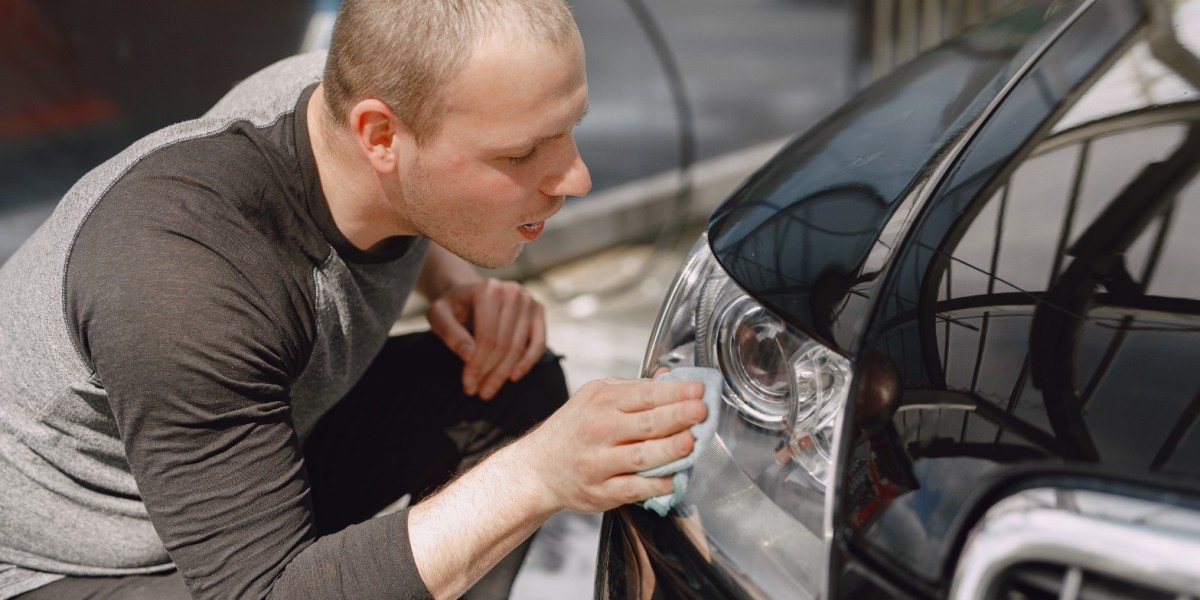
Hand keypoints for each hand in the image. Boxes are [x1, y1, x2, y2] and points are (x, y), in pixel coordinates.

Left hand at [426, 278, 544, 399]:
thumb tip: (469, 355)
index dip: (477, 365)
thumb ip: (449, 333)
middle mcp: (512, 292)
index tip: (468, 386)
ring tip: (489, 390)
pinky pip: (539, 343)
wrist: (469, 294)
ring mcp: (528, 300)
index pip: (486, 337)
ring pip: (519, 347)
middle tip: (479, 393)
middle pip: (503, 344)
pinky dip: (528, 362)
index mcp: (487, 290)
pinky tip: (513, 377)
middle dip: (490, 373)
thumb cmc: (452, 308)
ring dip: (504, 373)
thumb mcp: (439, 316)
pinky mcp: (538, 310)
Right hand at [518, 376, 708, 512]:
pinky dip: (654, 484)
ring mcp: (598, 462)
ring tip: (691, 442)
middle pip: (645, 423)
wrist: (538, 468)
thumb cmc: (573, 429)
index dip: (674, 393)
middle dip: (677, 416)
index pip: (644, 394)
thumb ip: (633, 389)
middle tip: (702, 412)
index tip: (697, 391)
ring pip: (640, 456)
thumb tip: (669, 377)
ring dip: (669, 450)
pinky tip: (673, 479)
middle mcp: (599, 430)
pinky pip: (632, 488)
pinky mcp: (600, 491)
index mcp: (601, 402)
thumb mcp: (594, 397)